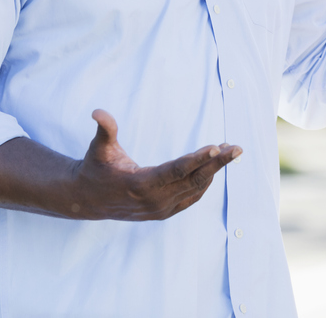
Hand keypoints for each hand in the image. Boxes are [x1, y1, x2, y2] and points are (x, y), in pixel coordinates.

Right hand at [72, 109, 240, 220]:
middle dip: (217, 163)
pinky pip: (191, 197)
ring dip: (214, 171)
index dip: (198, 159)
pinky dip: (205, 182)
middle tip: (237, 148)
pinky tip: (214, 167)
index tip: (218, 146)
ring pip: (195, 189)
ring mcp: (160, 209)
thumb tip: (98, 112)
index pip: (176, 170)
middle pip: (193, 180)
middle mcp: (154, 201)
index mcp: (140, 184)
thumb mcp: (98, 148)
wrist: (87, 200)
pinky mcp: (163, 212)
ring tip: (230, 151)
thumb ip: (105, 129)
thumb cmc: (95, 168)